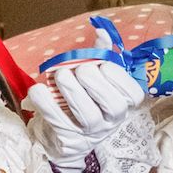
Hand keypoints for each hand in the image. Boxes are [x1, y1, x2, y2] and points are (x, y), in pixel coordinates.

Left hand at [26, 56, 145, 172]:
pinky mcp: (68, 140)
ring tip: (60, 75)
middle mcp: (110, 121)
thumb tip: (101, 32)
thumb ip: (99, 56)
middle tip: (80, 70)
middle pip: (113, 106)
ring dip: (73, 92)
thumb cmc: (82, 99)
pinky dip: (46, 104)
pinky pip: (58, 122)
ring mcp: (90, 133)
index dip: (119, 78)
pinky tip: (39, 89)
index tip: (103, 65)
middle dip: (96, 83)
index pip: (134, 95)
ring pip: (88, 116)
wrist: (62, 135)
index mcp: (122, 104)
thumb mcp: (94, 79)